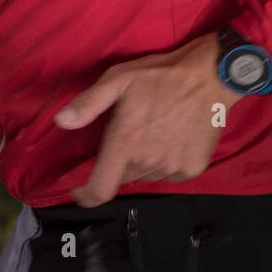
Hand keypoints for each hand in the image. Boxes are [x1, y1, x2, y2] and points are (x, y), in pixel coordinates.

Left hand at [53, 35, 241, 206]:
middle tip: (129, 135)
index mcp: (125, 143)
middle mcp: (148, 162)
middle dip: (120, 162)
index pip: (101, 189)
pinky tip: (171, 137)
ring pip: (147, 175)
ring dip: (143, 162)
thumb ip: (88, 103)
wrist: (211, 76)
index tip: (80, 192)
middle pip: (124, 177)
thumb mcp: (119, 79)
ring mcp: (172, 168)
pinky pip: (170, 174)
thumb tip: (60, 121)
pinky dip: (165, 162)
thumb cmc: (161, 75)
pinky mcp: (192, 168)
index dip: (86, 196)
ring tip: (153, 132)